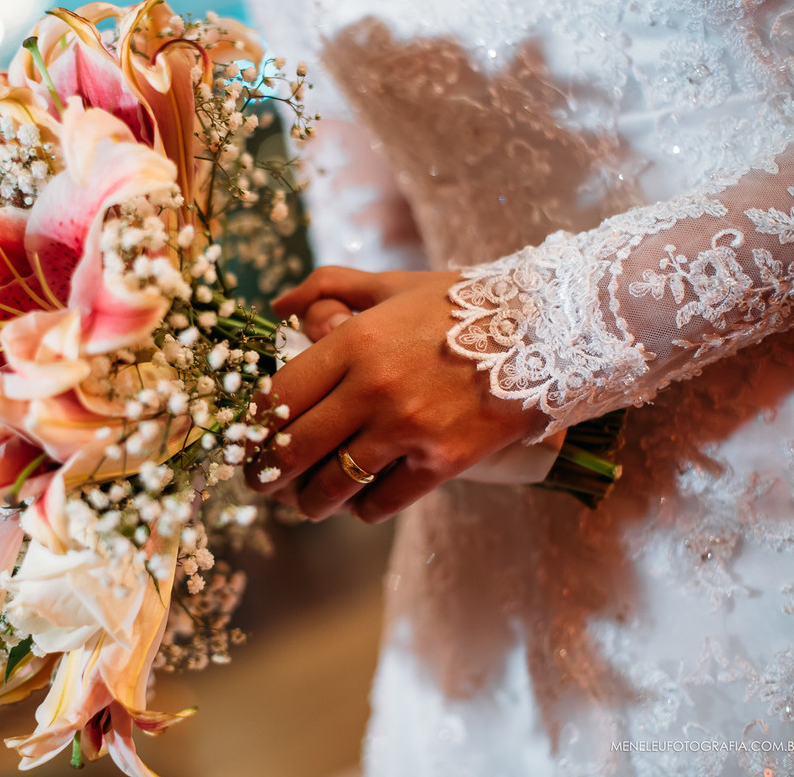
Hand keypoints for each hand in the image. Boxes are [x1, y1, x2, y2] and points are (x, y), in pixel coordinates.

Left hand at [246, 266, 546, 522]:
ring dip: (309, 502)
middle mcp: (374, 387)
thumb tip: (279, 305)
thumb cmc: (462, 305)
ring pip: (332, 485)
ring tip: (305, 503)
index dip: (252, 428)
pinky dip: (362, 509)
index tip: (245, 443)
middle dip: (266, 475)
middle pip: (294, 449)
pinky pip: (381, 503)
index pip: (278, 397)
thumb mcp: (393, 285)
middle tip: (260, 484)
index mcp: (354, 341)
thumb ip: (330, 287)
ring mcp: (409, 428)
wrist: (548, 331)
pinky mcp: (442, 461)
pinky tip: (360, 503)